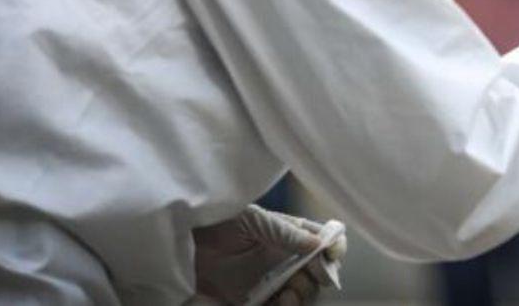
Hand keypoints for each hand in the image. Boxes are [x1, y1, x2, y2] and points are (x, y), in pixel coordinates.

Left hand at [193, 205, 346, 304]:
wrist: (184, 244)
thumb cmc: (219, 221)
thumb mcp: (255, 220)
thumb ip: (286, 233)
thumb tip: (318, 243)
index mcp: (291, 234)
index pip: (324, 241)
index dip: (334, 248)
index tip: (333, 255)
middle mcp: (286, 259)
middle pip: (317, 273)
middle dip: (319, 276)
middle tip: (308, 276)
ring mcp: (271, 281)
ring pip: (302, 294)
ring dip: (303, 296)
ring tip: (289, 295)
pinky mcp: (254, 301)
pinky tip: (278, 303)